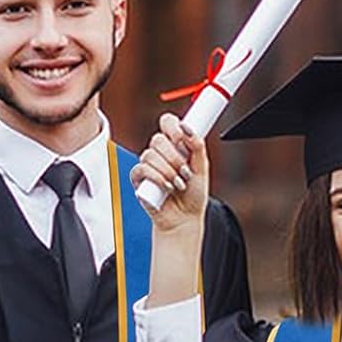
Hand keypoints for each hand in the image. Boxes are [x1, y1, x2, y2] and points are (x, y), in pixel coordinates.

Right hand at [131, 113, 207, 233]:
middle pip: (158, 139)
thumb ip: (197, 147)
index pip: (168, 122)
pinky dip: (157, 178)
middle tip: (185, 172)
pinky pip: (142, 169)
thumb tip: (189, 128)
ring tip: (178, 184)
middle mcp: (160, 153)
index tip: (182, 139)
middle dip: (174, 157)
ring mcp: (148, 165)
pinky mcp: (139, 179)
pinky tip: (167, 187)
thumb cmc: (193, 195)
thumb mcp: (202, 168)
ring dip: (168, 171)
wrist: (185, 218)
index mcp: (175, 146)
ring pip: (150, 154)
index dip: (173, 128)